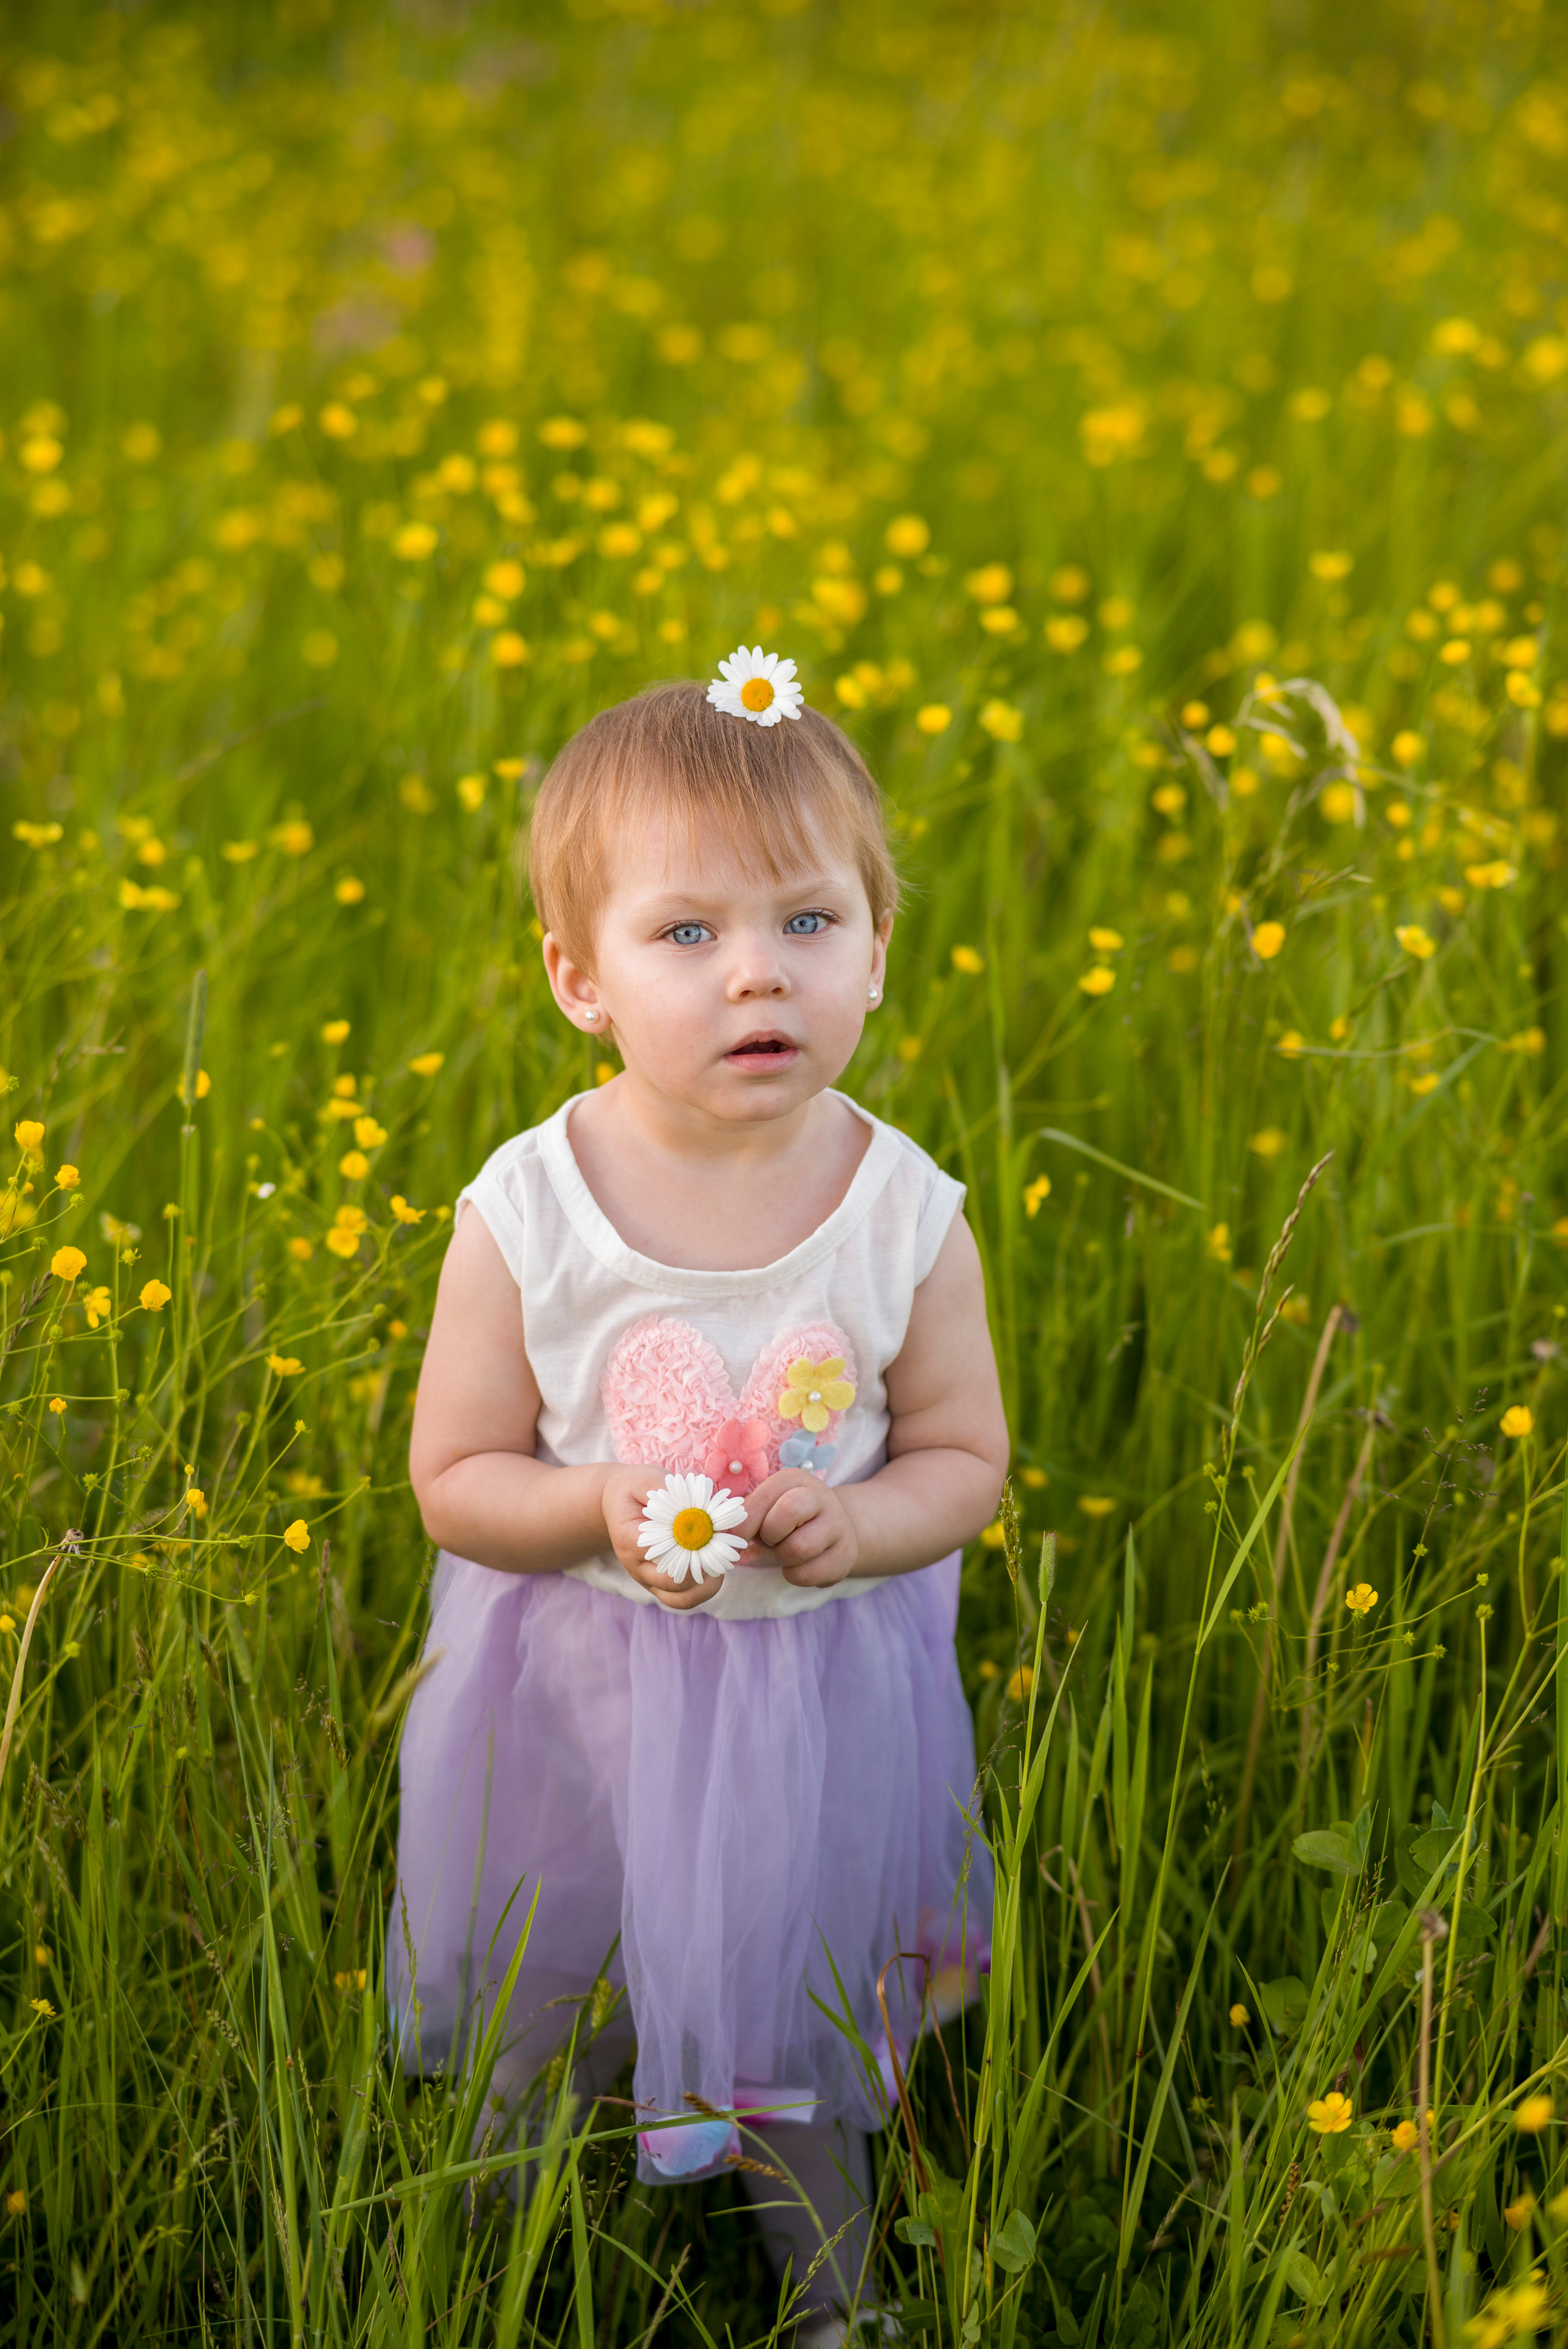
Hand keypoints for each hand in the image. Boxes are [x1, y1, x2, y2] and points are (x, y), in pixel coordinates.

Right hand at [600, 1464, 727, 1610]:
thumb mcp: (647, 1479)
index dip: (694, 1546)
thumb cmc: (634, 1489)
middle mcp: (636, 1566)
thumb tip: (704, 1508)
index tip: (714, 1530)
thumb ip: (672, 1493)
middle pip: (675, 1584)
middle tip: (724, 1548)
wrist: (617, 1503)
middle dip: (705, 1568)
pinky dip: (703, 1589)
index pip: (664, 1554)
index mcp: (630, 1540)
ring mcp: (647, 1580)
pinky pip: (683, 1599)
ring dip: (707, 1586)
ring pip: (681, 1599)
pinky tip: (714, 1568)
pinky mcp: (659, 1585)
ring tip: (721, 1562)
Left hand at [740, 1469, 858, 1587]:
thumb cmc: (786, 1518)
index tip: (737, 1536)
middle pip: (788, 1513)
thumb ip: (746, 1514)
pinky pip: (809, 1574)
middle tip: (769, 1540)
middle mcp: (821, 1497)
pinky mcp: (845, 1555)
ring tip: (784, 1551)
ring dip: (782, 1557)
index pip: (765, 1497)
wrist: (832, 1529)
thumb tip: (724, 1531)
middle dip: (769, 1534)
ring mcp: (838, 1526)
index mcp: (795, 1479)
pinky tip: (798, 1565)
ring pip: (799, 1547)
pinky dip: (794, 1575)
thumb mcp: (767, 1506)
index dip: (746, 1521)